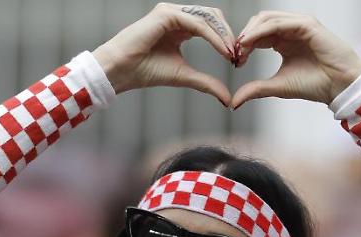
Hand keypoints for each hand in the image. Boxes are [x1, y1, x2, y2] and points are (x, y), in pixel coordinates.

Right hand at [92, 3, 235, 104]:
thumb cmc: (145, 72)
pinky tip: (223, 51)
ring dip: (223, 36)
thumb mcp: (184, 77)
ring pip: (207, 18)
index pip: (211, 25)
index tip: (236, 60)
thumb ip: (206, 83)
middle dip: (228, 35)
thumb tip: (228, 99)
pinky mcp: (166, 14)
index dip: (226, 40)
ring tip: (232, 54)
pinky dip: (213, 37)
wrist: (121, 71)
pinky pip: (197, 23)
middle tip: (239, 55)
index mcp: (180, 27)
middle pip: (213, 17)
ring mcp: (171, 12)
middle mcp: (176, 16)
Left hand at [231, 11, 360, 107]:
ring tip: (240, 49)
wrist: (339, 86)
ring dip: (250, 33)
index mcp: (283, 41)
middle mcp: (290, 30)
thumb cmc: (315, 85)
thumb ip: (256, 89)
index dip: (243, 45)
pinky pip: (278, 23)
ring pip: (266, 19)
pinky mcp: (307, 24)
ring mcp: (298, 25)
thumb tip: (233, 102)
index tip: (235, 61)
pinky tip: (251, 42)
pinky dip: (262, 31)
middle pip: (258, 23)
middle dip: (244, 37)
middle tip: (235, 54)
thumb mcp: (278, 86)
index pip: (256, 35)